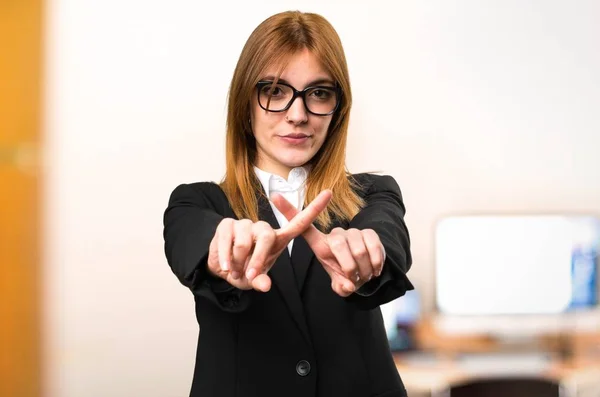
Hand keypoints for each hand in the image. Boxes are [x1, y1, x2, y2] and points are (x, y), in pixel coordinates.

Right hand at [206, 190, 332, 291]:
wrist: (222, 268)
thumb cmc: (245, 272)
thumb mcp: (255, 279)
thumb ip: (261, 281)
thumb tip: (264, 285)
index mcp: (277, 239)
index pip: (300, 222)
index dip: (315, 208)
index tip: (329, 193)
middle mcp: (263, 228)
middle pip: (267, 237)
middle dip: (257, 260)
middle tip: (249, 275)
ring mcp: (245, 224)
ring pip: (244, 243)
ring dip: (238, 262)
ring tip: (236, 270)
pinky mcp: (227, 225)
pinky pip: (227, 242)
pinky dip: (226, 259)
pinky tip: (226, 267)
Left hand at [271, 193, 385, 296]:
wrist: (369, 272)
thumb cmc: (347, 276)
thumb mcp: (339, 282)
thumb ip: (341, 286)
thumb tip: (347, 286)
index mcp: (320, 244)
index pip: (302, 226)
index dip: (288, 211)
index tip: (275, 196)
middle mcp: (335, 234)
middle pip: (337, 244)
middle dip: (347, 267)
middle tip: (354, 278)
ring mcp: (353, 231)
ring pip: (357, 249)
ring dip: (362, 269)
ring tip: (363, 276)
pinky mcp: (370, 232)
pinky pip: (373, 246)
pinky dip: (375, 263)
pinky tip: (374, 270)